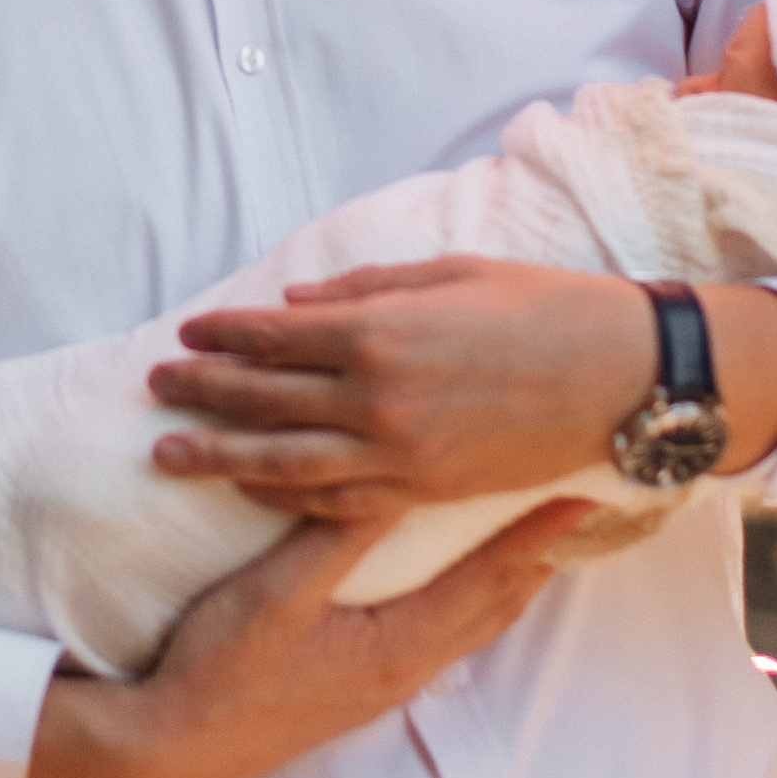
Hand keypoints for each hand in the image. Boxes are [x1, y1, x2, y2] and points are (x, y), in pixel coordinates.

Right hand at [25, 499, 595, 777]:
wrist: (177, 748)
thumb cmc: (222, 669)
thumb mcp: (275, 593)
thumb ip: (336, 536)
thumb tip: (394, 477)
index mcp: (398, 643)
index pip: (490, 578)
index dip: (538, 535)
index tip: (583, 495)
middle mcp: (407, 666)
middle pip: (497, 604)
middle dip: (542, 555)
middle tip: (583, 507)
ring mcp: (387, 680)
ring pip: (474, 621)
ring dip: (511, 578)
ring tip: (543, 538)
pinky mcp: (364, 684)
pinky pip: (444, 631)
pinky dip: (472, 596)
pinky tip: (464, 579)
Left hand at [144, 257, 776, 510]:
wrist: (620, 377)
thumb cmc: (544, 308)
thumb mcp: (451, 275)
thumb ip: (365, 290)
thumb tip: (295, 305)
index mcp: (380, 332)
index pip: (274, 336)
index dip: (223, 334)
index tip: (187, 331)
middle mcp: (377, 399)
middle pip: (264, 400)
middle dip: (202, 393)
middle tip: (156, 387)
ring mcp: (399, 455)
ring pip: (284, 463)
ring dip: (220, 457)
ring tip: (168, 455)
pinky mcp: (425, 493)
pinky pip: (339, 502)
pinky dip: (288, 495)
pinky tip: (254, 488)